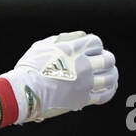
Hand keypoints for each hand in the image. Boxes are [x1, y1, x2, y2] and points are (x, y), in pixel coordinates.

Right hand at [2, 31, 117, 122]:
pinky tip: (108, 89)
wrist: (24, 92)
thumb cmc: (29, 69)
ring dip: (111, 75)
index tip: (91, 52)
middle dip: (106, 60)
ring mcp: (85, 83)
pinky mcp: (83, 99)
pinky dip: (109, 91)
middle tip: (102, 64)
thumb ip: (60, 39)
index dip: (96, 47)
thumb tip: (74, 37)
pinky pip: (104, 95)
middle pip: (108, 59)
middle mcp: (83, 65)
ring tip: (108, 76)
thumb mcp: (41, 47)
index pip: (96, 43)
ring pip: (110, 77)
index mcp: (73, 50)